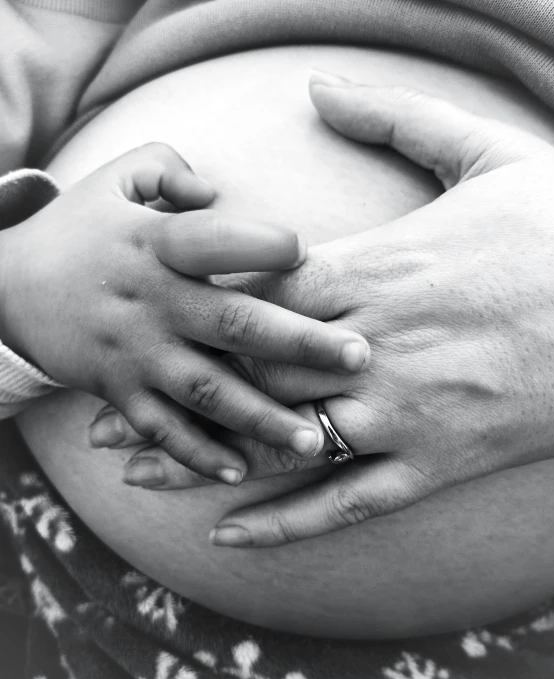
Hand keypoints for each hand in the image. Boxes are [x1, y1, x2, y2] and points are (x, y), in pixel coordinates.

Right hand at [0, 142, 369, 483]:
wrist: (9, 287)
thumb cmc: (81, 227)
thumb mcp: (117, 178)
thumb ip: (171, 171)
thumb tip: (220, 190)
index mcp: (156, 243)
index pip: (216, 241)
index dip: (264, 244)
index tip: (311, 255)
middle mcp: (152, 302)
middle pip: (233, 324)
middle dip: (298, 343)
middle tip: (359, 357)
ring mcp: (136, 354)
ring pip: (208, 392)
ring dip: (262, 418)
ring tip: (318, 441)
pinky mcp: (120, 391)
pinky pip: (162, 429)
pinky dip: (197, 454)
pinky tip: (240, 471)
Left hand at [92, 72, 553, 547]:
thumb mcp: (486, 152)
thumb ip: (395, 118)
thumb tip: (320, 87)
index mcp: (377, 269)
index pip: (258, 295)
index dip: (191, 311)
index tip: (139, 324)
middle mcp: (375, 347)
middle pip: (248, 373)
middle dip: (174, 393)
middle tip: (106, 412)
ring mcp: (405, 411)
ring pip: (284, 443)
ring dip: (203, 461)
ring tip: (139, 476)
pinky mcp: (439, 461)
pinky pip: (349, 500)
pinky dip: (286, 521)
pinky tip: (230, 531)